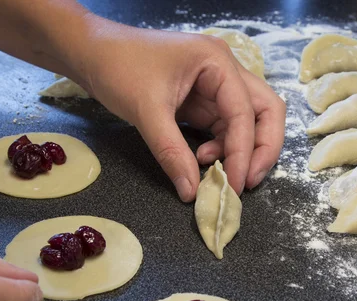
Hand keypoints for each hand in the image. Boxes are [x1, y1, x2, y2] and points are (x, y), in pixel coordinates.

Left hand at [73, 19, 285, 201]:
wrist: (91, 53)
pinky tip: (203, 160)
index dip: (243, 152)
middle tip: (247, 181)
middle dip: (261, 148)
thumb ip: (172, 152)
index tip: (235, 185)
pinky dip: (222, 147)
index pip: (246, 112)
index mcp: (217, 62)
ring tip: (219, 173)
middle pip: (265, 111)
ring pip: (249, 122)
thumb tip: (192, 191)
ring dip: (241, 151)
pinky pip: (225, 128)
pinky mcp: (203, 101)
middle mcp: (225, 71)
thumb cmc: (117, 67)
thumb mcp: (146, 110)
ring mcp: (216, 86)